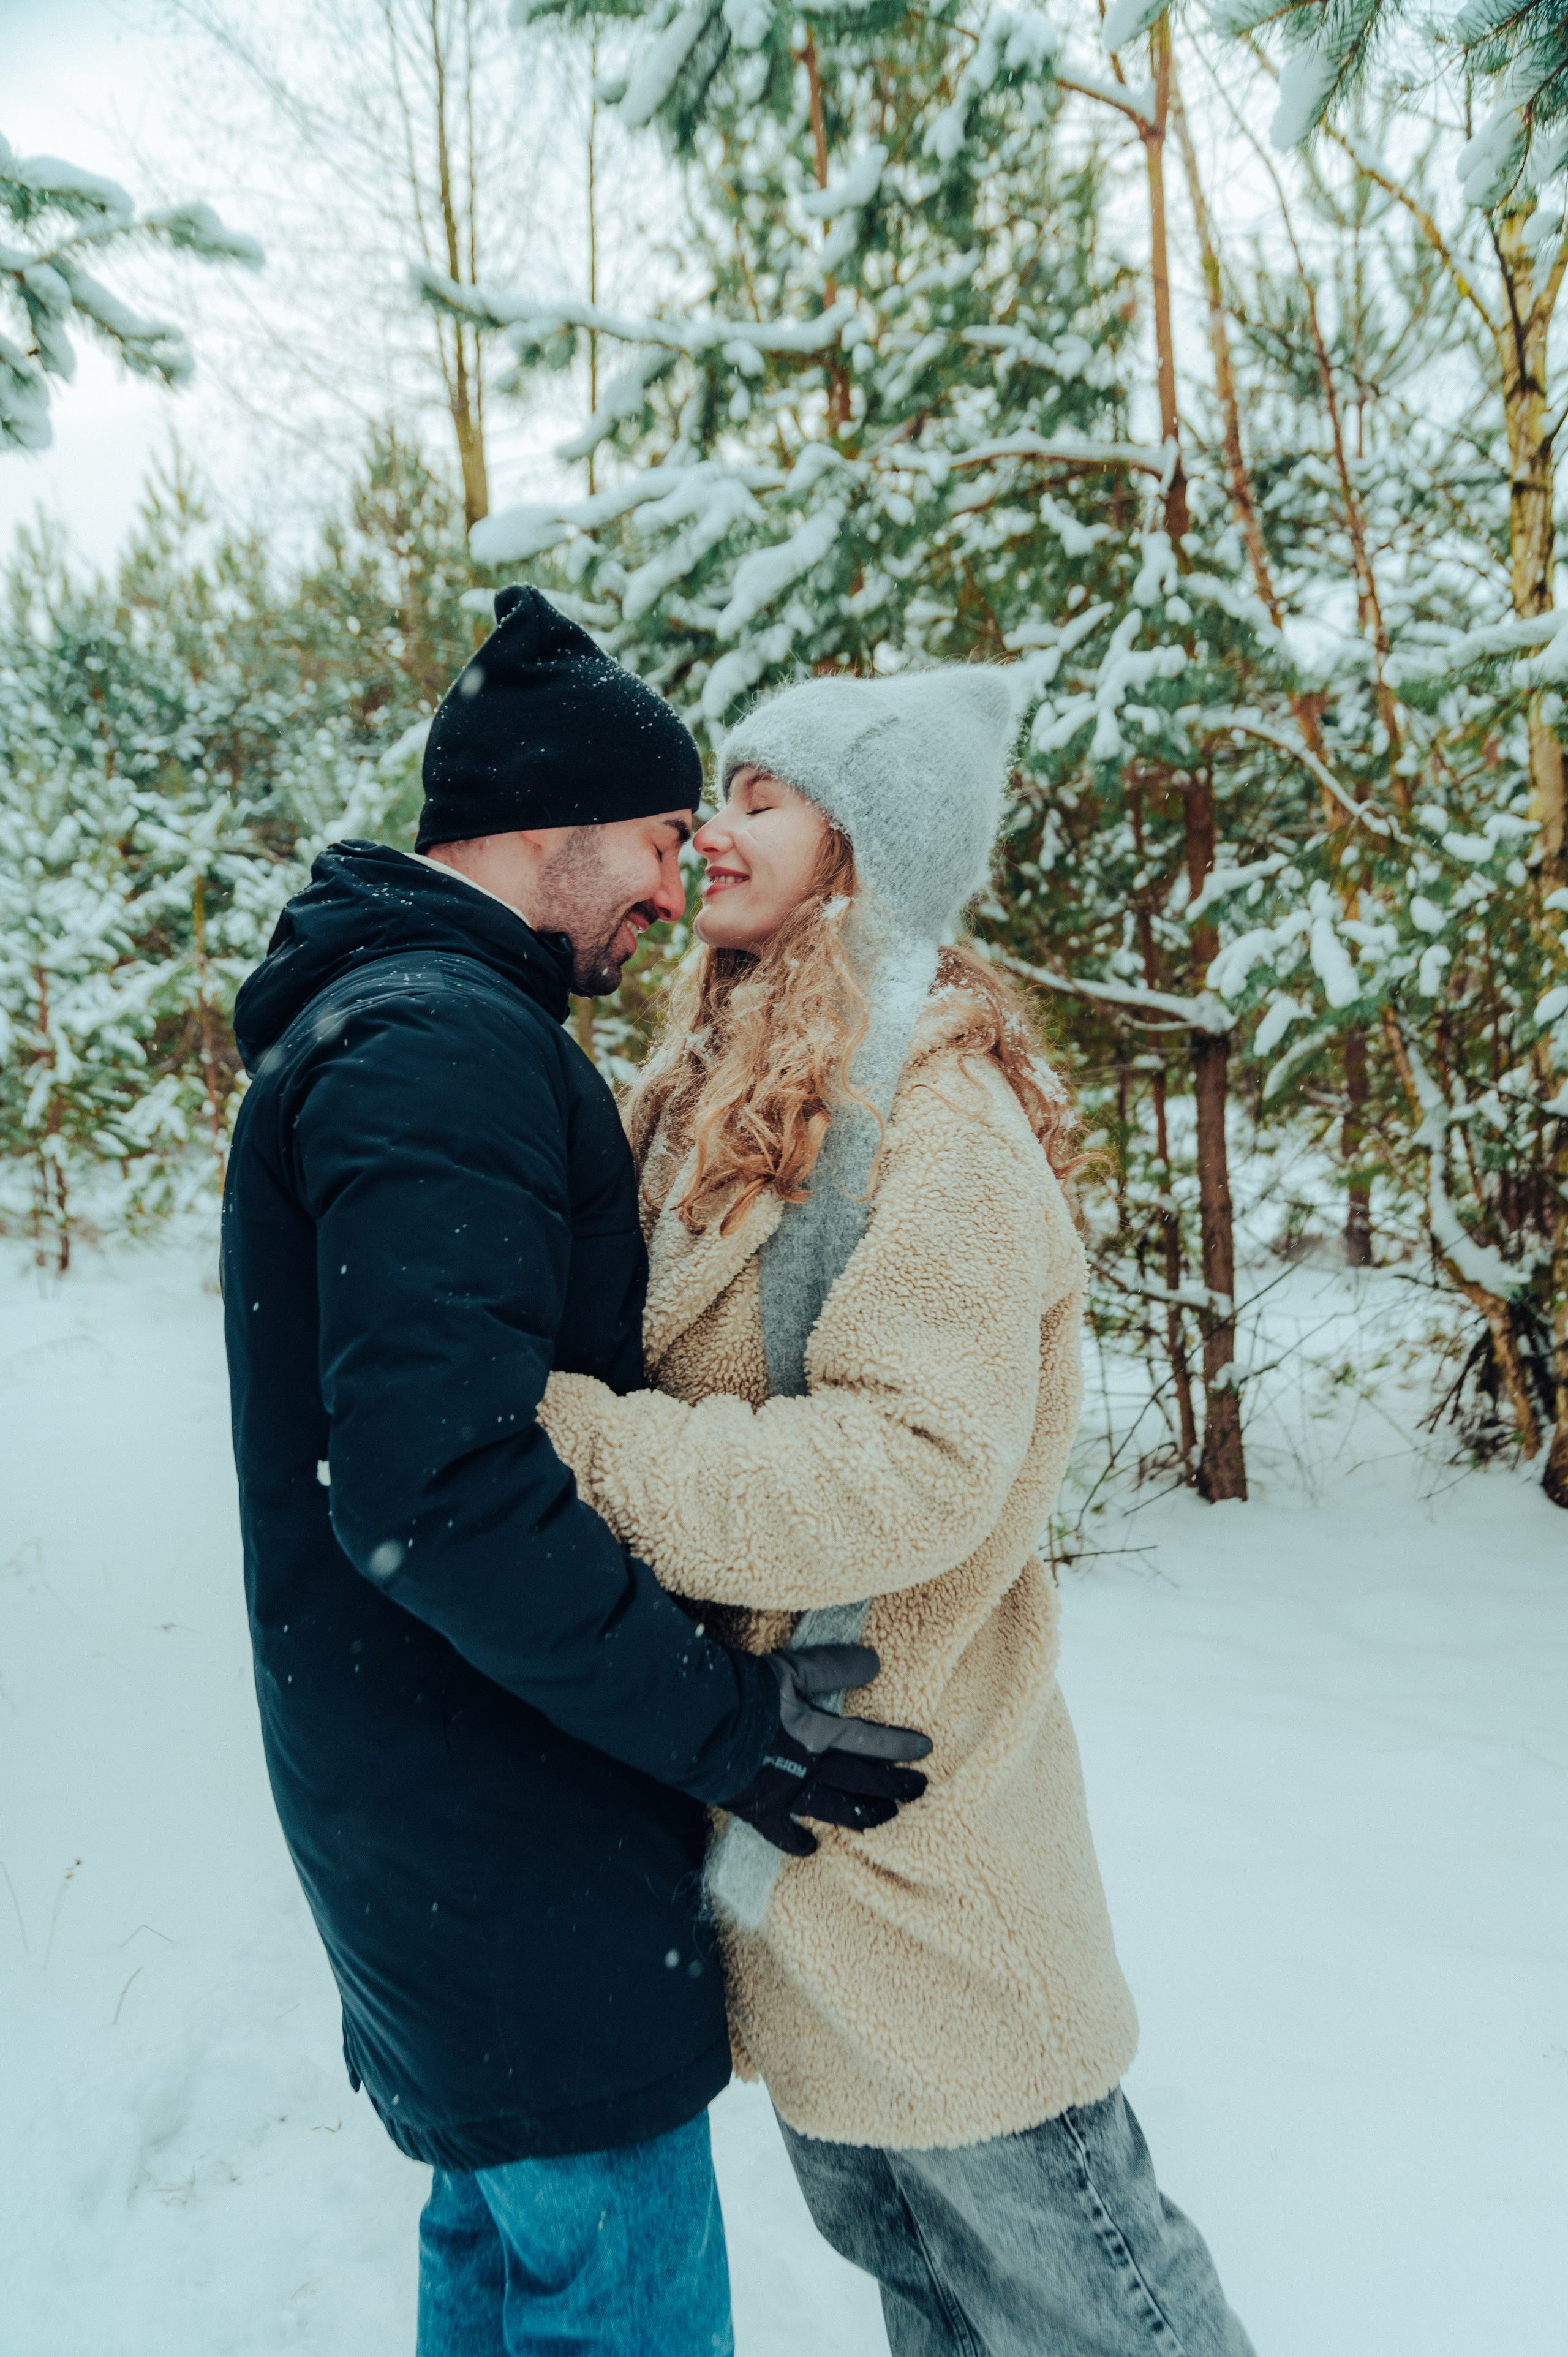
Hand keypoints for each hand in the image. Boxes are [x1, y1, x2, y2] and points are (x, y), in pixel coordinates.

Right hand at [718, 1644, 931, 1858]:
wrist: (697, 1726)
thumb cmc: (741, 1693)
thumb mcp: (791, 1670)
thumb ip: (832, 1667)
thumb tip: (876, 1664)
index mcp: (818, 1734)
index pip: (868, 1740)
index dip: (898, 1745)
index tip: (925, 1750)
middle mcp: (810, 1770)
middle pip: (860, 1780)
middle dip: (893, 1785)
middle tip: (919, 1789)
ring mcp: (786, 1795)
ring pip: (835, 1810)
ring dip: (864, 1814)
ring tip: (888, 1817)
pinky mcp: (759, 1811)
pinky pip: (783, 1835)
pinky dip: (798, 1843)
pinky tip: (813, 1848)